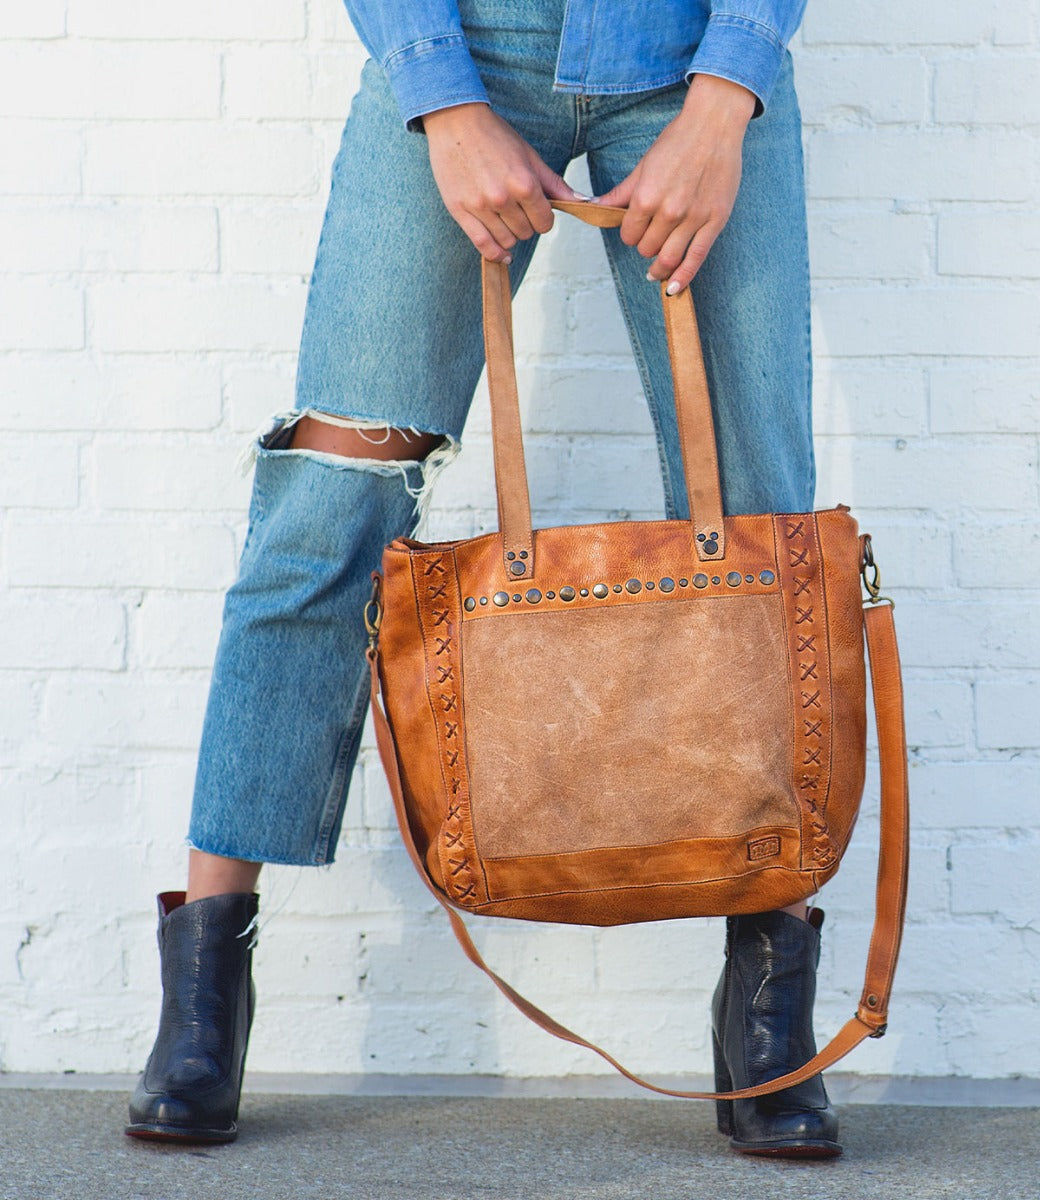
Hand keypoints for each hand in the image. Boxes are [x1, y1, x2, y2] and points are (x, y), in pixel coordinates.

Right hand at [424, 103, 588, 261]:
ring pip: (507, 241)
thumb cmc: (494, 136)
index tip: (537, 210)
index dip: (543, 218)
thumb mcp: (529, 156)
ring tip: (504, 218)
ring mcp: (480, 207)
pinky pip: (483, 245)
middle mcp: (503, 198)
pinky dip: (495, 254)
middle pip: (526, 232)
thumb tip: (583, 202)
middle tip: (517, 208)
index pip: (545, 222)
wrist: (455, 122)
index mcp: (524, 183)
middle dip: (526, 223)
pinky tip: (502, 254)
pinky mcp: (460, 211)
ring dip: (510, 234)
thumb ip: (554, 184)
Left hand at [595, 75, 755, 293]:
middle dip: (646, 245)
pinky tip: (673, 289)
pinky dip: (682, 278)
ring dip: (659, 265)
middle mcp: (668, 212)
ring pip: (667, 259)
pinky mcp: (714, 222)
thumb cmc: (678, 141)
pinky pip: (696, 259)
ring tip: (657, 267)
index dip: (630, 233)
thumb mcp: (643, 166)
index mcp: (646, 198)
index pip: (629, 236)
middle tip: (652, 235)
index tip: (637, 227)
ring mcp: (693, 219)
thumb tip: (593, 208)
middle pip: (647, 249)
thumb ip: (620, 194)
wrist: (714, 124)